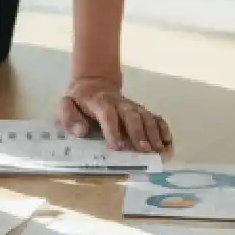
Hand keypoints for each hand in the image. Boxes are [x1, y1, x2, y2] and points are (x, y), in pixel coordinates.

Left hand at [57, 75, 171, 152]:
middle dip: (138, 132)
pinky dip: (163, 128)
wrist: (94, 85)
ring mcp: (132, 106)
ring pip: (145, 116)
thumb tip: (80, 131)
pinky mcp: (140, 110)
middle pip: (131, 115)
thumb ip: (69, 117)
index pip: (107, 114)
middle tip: (144, 150)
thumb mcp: (66, 105)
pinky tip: (169, 142)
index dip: (112, 129)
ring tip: (159, 150)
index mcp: (99, 102)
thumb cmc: (79, 102)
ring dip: (153, 133)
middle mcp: (119, 103)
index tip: (117, 146)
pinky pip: (155, 117)